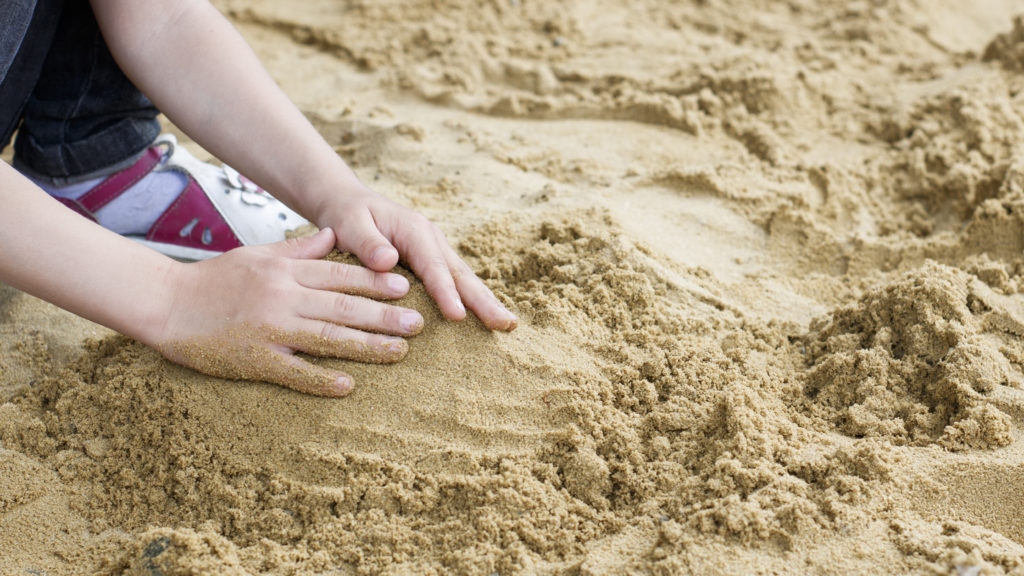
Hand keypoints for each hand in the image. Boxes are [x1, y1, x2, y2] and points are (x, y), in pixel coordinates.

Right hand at [151, 228, 421, 396]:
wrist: (165, 304)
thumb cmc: (214, 278)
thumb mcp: (257, 254)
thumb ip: (298, 248)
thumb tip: (332, 233)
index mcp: (284, 272)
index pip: (338, 275)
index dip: (374, 281)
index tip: (405, 287)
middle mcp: (282, 298)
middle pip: (342, 307)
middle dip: (384, 316)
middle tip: (418, 324)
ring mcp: (269, 330)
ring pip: (328, 338)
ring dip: (367, 347)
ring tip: (399, 352)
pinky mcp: (254, 360)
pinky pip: (294, 372)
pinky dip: (321, 379)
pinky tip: (349, 386)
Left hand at [313, 185, 517, 330]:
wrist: (348, 202)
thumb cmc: (346, 215)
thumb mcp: (348, 223)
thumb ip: (367, 243)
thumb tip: (388, 262)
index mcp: (414, 230)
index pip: (433, 266)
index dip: (446, 292)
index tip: (458, 316)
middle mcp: (432, 239)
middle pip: (461, 274)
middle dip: (484, 300)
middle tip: (506, 324)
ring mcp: (435, 250)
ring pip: (464, 279)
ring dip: (485, 302)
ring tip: (506, 324)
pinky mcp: (433, 261)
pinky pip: (455, 282)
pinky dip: (471, 299)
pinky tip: (484, 317)